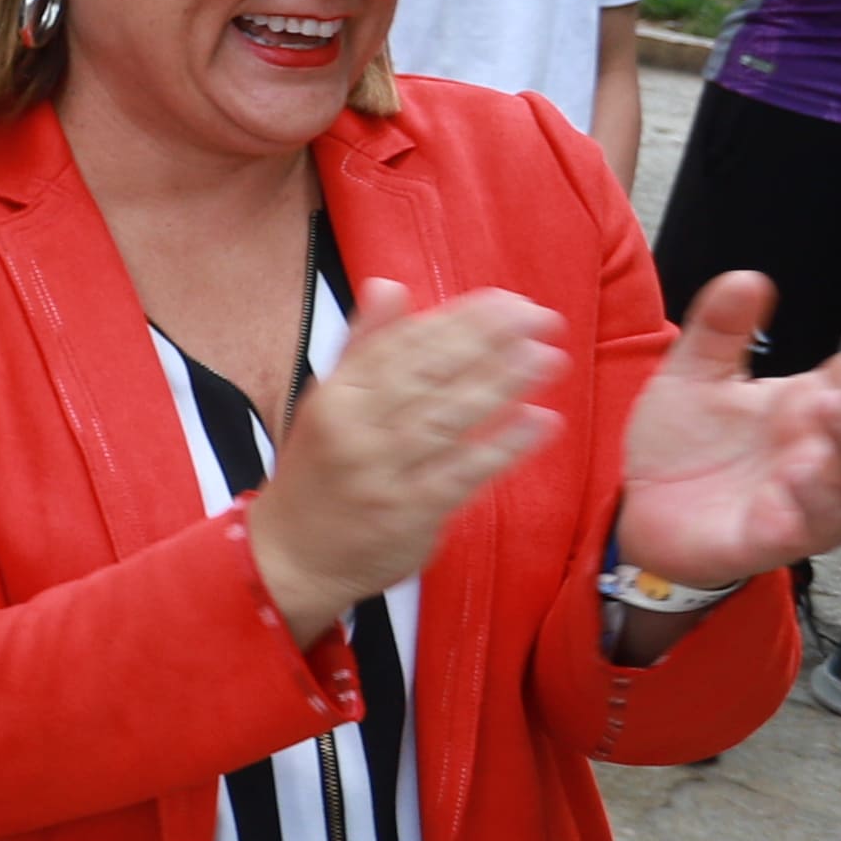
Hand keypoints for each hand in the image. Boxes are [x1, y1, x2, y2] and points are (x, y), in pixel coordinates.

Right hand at [246, 280, 567, 628]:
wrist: (291, 556)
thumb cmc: (319, 472)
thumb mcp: (327, 402)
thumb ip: (363, 346)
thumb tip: (389, 285)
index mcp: (336, 395)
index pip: (403, 345)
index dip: (460, 319)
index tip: (509, 302)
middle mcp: (355, 429)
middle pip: (428, 375)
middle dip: (490, 342)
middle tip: (542, 320)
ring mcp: (381, 473)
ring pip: (448, 419)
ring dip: (503, 385)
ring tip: (549, 359)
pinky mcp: (408, 514)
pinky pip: (462, 473)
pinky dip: (502, 446)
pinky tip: (539, 422)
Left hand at [613, 277, 840, 602]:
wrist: (641, 508)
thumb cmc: (686, 442)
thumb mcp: (693, 374)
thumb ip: (719, 329)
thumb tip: (750, 278)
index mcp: (815, 403)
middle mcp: (825, 450)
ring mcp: (808, 497)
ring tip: (838, 408)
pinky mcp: (777, 538)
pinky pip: (811, 525)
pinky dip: (814, 502)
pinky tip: (805, 473)